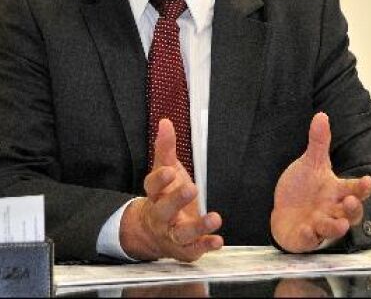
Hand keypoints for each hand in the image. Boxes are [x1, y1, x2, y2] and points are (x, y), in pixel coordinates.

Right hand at [120, 119, 222, 261]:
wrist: (154, 233)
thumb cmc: (164, 195)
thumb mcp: (165, 170)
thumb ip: (165, 148)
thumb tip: (165, 122)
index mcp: (155, 194)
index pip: (152, 186)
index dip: (159, 179)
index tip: (169, 171)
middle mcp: (161, 216)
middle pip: (164, 209)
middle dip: (176, 200)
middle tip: (191, 188)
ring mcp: (172, 234)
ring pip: (181, 233)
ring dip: (198, 226)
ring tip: (215, 218)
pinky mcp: (185, 249)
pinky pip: (195, 249)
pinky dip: (206, 246)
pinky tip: (218, 240)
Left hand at [270, 112, 370, 252]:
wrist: (284, 210)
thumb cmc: (304, 189)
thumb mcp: (311, 163)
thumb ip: (318, 142)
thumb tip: (321, 115)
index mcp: (336, 191)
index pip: (354, 189)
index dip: (362, 187)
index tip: (368, 180)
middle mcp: (333, 209)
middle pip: (351, 213)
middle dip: (354, 209)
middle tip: (351, 201)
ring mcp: (320, 225)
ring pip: (333, 229)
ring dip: (336, 227)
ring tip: (337, 223)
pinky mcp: (305, 238)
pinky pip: (309, 240)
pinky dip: (309, 236)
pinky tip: (306, 229)